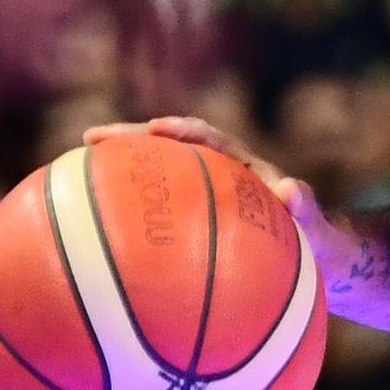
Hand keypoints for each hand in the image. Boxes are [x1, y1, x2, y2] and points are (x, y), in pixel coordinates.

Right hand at [84, 116, 345, 264]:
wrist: (317, 261)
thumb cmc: (317, 242)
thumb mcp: (318, 227)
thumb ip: (308, 208)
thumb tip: (291, 190)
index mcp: (246, 168)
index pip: (210, 138)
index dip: (183, 131)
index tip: (156, 128)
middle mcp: (220, 175)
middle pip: (169, 149)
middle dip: (131, 140)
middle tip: (89, 140)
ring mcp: (203, 199)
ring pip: (156, 179)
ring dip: (120, 173)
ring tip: (71, 176)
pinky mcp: (192, 224)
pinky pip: (155, 215)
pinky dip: (126, 217)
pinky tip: (89, 239)